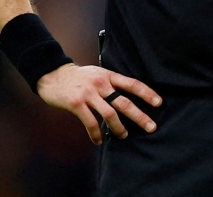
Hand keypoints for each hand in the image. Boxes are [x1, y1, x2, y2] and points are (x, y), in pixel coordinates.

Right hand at [36, 63, 162, 144]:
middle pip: (124, 102)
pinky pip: (90, 122)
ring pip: (109, 114)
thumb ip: (110, 83)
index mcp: (108, 76)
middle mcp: (101, 84)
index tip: (159, 103)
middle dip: (139, 116)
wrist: (53, 74)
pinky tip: (99, 140)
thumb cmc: (78, 77)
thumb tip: (126, 97)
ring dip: (118, 128)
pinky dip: (96, 134)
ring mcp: (89, 94)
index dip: (147, 93)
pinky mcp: (77, 104)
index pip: (132, 84)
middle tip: (151, 127)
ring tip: (123, 135)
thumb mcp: (97, 73)